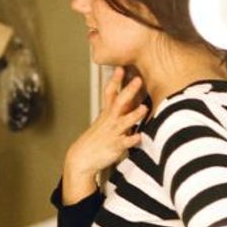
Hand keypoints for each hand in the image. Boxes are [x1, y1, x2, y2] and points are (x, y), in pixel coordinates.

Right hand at [62, 67, 148, 203]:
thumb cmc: (96, 140)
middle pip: (119, 103)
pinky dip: (132, 140)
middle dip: (128, 91)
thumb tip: (128, 99)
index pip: (109, 93)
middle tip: (138, 80)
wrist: (82, 158)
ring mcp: (113, 133)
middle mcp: (110, 121)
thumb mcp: (104, 122)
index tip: (120, 68)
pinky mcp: (115, 147)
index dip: (114, 81)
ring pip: (124, 122)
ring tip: (144, 108)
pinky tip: (140, 137)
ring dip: (134, 115)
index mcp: (107, 114)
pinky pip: (125, 143)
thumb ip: (116, 111)